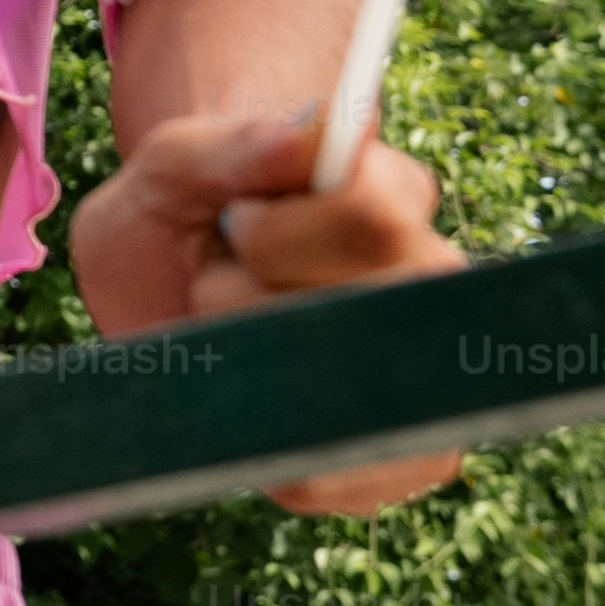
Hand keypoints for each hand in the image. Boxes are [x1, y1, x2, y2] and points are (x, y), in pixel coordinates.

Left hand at [70, 114, 471, 516]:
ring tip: (234, 340)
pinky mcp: (401, 461)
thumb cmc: (179, 214)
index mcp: (391, 198)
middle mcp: (434, 286)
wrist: (179, 284)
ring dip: (254, 374)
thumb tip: (324, 132)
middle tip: (222, 283)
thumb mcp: (170, 168)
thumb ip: (235, 144)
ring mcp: (429, 378)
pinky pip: (334, 473)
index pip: (372, 219)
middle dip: (250, 304)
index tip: (234, 223)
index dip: (276, 232)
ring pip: (340, 398)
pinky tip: (247, 399)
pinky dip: (264, 440)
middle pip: (360, 312)